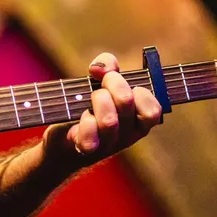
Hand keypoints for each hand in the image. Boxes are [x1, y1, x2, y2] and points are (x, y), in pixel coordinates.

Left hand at [41, 52, 162, 171]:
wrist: (64, 135)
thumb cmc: (89, 105)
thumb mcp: (102, 81)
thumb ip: (108, 65)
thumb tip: (100, 68)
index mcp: (138, 120)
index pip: (153, 110)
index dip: (139, 91)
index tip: (125, 84)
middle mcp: (128, 135)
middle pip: (126, 102)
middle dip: (111, 82)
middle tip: (103, 83)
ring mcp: (109, 145)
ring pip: (109, 120)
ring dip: (96, 99)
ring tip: (90, 99)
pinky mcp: (88, 150)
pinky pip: (89, 137)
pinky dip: (83, 121)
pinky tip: (81, 117)